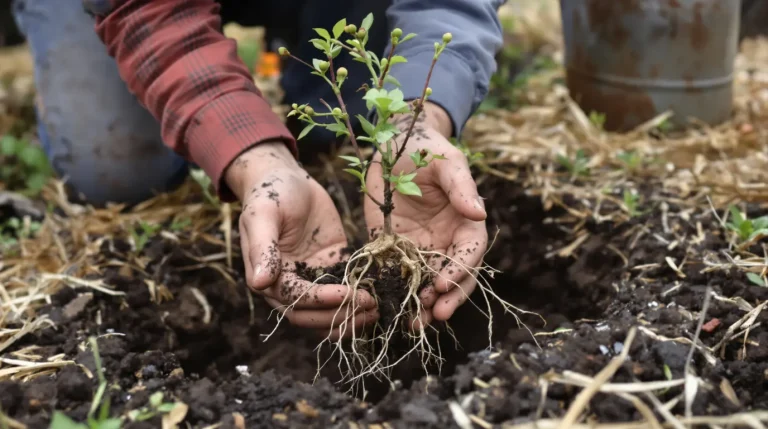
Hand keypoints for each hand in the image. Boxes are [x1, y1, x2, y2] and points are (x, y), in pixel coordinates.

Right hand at [225, 142, 377, 337]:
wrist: (288, 177)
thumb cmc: (270, 192)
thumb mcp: (263, 214)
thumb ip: (262, 249)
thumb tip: (259, 283)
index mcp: (268, 276)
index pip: (295, 300)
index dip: (321, 301)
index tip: (347, 294)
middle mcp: (288, 284)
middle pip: (311, 316)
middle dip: (340, 316)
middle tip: (369, 307)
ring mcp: (312, 278)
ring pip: (328, 314)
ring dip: (350, 318)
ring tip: (376, 311)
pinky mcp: (331, 268)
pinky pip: (345, 292)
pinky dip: (359, 301)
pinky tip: (381, 297)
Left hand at [363, 103, 487, 326]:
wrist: (391, 144)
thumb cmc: (425, 149)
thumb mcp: (444, 162)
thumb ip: (460, 186)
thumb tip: (479, 211)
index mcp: (465, 222)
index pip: (469, 253)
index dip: (460, 272)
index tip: (443, 285)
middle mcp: (446, 241)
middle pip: (453, 277)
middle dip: (446, 299)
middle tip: (432, 315)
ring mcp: (421, 248)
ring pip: (426, 284)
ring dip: (421, 305)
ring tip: (412, 323)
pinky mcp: (394, 250)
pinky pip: (396, 275)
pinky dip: (392, 294)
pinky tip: (385, 309)